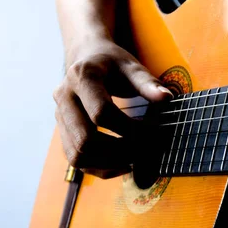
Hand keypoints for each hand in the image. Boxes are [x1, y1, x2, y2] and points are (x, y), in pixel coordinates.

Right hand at [53, 38, 172, 177]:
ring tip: (136, 158)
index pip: (101, 113)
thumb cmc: (113, 63)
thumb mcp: (132, 66)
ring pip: (77, 156)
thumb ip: (148, 83)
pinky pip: (77, 161)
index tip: (154, 132)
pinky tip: (125, 165)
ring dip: (109, 163)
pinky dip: (101, 169)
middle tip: (147, 151)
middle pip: (85, 140)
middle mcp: (64, 98)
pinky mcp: (63, 132)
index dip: (130, 128)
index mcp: (81, 77)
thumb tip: (166, 98)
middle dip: (120, 151)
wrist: (87, 58)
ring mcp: (60, 117)